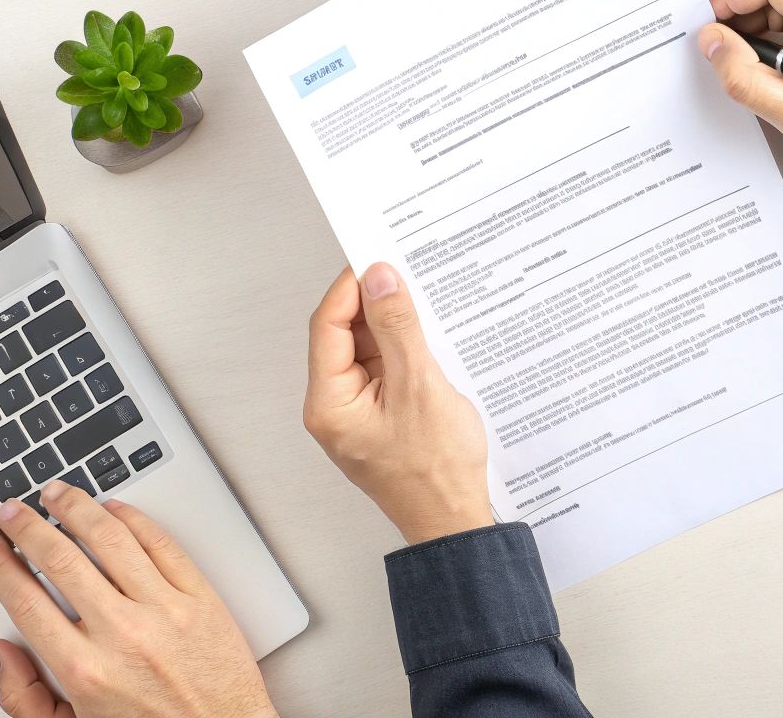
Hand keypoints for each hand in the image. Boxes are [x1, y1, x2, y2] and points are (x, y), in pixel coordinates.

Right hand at [0, 481, 275, 717]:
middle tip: (12, 510)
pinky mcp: (202, 600)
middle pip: (63, 561)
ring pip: (112, 540)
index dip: (0, 566)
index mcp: (85, 671)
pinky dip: (134, 520)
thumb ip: (27, 698)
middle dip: (29, 528)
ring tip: (58, 494)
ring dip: (78, 509)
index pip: (27, 601)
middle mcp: (124, 635)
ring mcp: (166, 612)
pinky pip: (163, 545)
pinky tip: (115, 509)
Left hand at [305, 263, 492, 544]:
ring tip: (426, 307)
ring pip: (368, 350)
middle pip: (344, 336)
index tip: (378, 261)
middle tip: (407, 276)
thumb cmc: (435, 472)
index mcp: (329, 404)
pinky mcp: (380, 415)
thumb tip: (380, 278)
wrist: (455, 522)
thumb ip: (398, 328)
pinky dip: (404, 349)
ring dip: (393, 327)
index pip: (327, 327)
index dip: (350, 289)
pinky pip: (386, 369)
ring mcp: (357, 412)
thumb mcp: (420, 387)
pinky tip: (429, 338)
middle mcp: (334, 407)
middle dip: (375, 305)